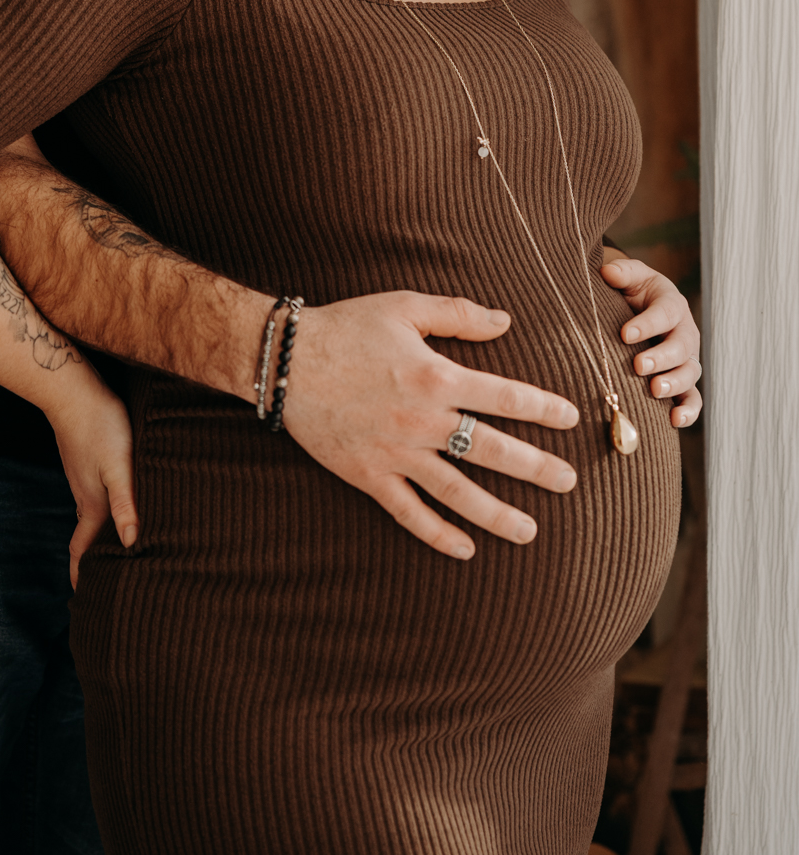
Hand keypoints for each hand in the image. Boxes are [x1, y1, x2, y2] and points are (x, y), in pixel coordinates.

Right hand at [49, 365, 137, 588]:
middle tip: (103, 581)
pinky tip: (117, 501)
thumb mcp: (119, 466)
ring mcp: (83, 477)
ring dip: (99, 534)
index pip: (82, 549)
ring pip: (91, 514)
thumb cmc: (99, 426)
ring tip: (115, 547)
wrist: (72, 391)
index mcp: (91, 504)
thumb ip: (126, 503)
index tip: (83, 599)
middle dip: (92, 560)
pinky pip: (94, 495)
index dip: (82, 575)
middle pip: (86, 536)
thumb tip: (131, 545)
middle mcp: (84, 495)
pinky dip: (103, 509)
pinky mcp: (86, 460)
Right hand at [283, 291, 579, 559]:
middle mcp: (423, 420)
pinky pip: (409, 513)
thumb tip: (505, 321)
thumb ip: (458, 315)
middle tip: (569, 481)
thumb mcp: (404, 307)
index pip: (505, 396)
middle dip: (536, 467)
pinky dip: (437, 534)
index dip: (542, 407)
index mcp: (437, 376)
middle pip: (492, 449)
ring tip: (530, 529)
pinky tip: (465, 549)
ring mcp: (397, 453)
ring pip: (458, 491)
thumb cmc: (347, 326)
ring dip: (498, 513)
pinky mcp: (369, 475)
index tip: (571, 417)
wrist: (285, 359)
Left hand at [600, 257, 701, 428]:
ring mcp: (686, 359)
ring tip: (654, 390)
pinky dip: (688, 411)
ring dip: (674, 383)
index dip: (647, 324)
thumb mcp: (629, 277)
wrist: (639, 310)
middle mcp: (684, 333)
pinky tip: (674, 420)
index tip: (624, 334)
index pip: (665, 313)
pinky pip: (693, 399)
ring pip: (690, 373)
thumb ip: (621, 273)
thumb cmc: (633, 292)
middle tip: (638, 365)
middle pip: (681, 346)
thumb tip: (607, 272)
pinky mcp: (683, 382)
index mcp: (672, 305)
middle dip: (661, 357)